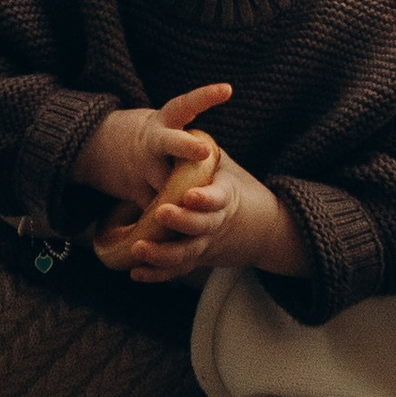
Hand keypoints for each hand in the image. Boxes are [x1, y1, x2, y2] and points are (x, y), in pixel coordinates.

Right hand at [79, 85, 231, 209]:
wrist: (91, 145)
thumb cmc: (144, 138)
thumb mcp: (160, 128)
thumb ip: (182, 142)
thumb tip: (210, 158)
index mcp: (162, 123)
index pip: (185, 105)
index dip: (205, 97)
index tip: (227, 90)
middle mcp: (152, 143)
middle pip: (169, 143)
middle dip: (186, 146)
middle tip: (203, 150)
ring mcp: (140, 168)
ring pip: (165, 185)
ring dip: (181, 198)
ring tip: (193, 209)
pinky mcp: (133, 191)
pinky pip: (154, 209)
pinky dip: (167, 221)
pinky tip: (178, 234)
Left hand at [116, 150, 308, 287]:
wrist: (259, 225)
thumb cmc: (230, 186)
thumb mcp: (224, 166)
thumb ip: (205, 152)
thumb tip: (184, 123)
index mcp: (225, 196)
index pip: (218, 199)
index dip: (205, 199)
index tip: (191, 195)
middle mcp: (216, 223)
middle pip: (201, 227)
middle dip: (181, 222)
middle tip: (161, 214)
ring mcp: (205, 243)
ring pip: (186, 254)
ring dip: (162, 254)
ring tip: (138, 248)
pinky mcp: (195, 258)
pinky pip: (176, 269)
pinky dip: (156, 273)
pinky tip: (136, 273)